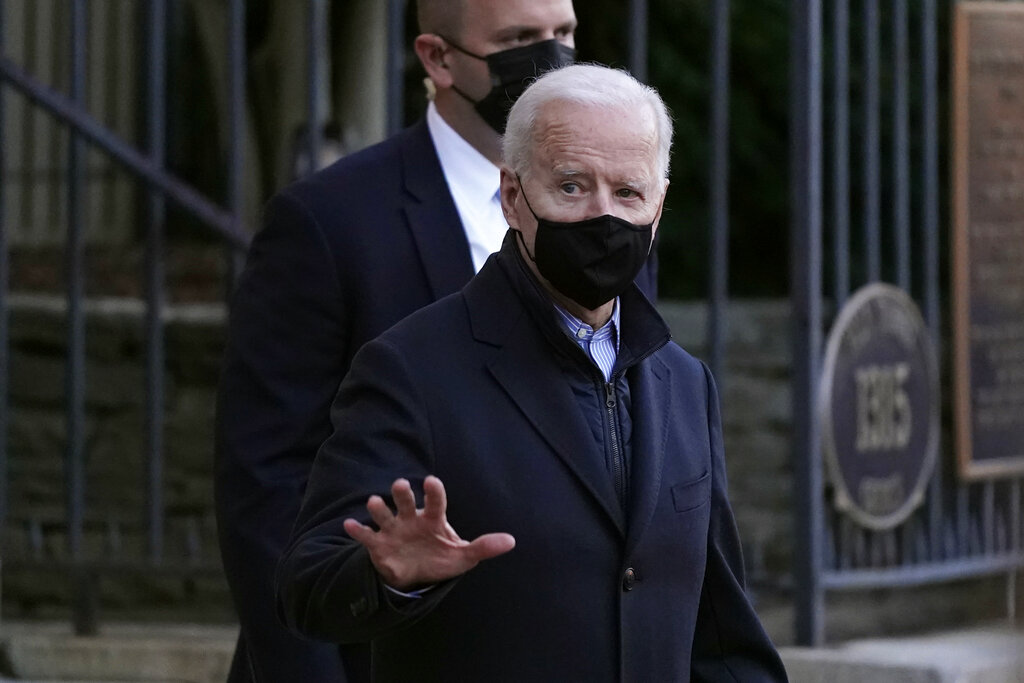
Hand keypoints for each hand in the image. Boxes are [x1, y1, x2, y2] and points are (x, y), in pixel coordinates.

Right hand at [343, 475, 515, 590]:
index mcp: (433, 518)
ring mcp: (393, 530)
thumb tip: (511, 541)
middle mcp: (411, 518)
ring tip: (373, 502)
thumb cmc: (441, 557)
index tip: (431, 481)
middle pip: (406, 501)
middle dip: (403, 493)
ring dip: (378, 508)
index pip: (435, 501)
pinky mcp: (378, 545)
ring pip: (384, 515)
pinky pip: (367, 536)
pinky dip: (358, 530)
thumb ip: (484, 547)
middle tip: (401, 485)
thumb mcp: (464, 556)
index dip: (433, 491)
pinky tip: (349, 524)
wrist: (417, 573)